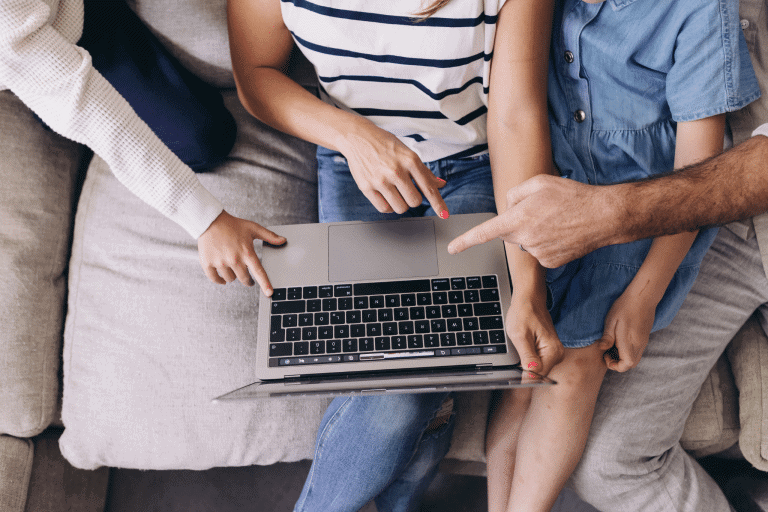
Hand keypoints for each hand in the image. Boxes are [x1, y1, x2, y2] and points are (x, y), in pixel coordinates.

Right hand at [197, 210, 285, 294]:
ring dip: (232, 276)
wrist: (210, 221)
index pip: (259, 272)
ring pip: (230, 279)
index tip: (269, 293)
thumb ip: (269, 236)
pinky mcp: (207, 263)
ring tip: (232, 267)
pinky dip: (219, 280)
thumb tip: (283, 240)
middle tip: (248, 278)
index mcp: (246, 252)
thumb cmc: (233, 224)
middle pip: (244, 279)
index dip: (265, 284)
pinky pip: (215, 279)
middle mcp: (234, 259)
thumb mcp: (253, 228)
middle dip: (247, 280)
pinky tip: (222, 276)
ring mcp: (220, 262)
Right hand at [339, 121, 448, 216]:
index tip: (444, 214)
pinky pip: (384, 208)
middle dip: (413, 199)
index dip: (438, 203)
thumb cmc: (385, 145)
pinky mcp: (367, 187)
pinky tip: (386, 195)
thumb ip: (424, 171)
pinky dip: (388, 206)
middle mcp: (396, 171)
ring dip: (401, 204)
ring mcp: (381, 180)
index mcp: (410, 160)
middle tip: (407, 190)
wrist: (358, 138)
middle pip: (415, 201)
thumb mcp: (408, 153)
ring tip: (395, 192)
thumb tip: (439, 184)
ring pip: (400, 208)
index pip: (428, 187)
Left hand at [447, 175, 619, 267]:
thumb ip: (515, 193)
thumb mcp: (539, 182)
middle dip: (517, 223)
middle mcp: (525, 239)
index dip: (466, 241)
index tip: (452, 249)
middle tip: (541, 211)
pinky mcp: (550, 263)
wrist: (604, 216)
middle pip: (509, 233)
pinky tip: (563, 233)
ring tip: (557, 220)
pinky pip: (540, 252)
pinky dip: (547, 243)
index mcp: (518, 218)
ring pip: (526, 242)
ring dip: (535, 232)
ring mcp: (538, 253)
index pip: (485, 233)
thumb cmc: (572, 195)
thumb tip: (508, 208)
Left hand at [506, 290, 563, 375]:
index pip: (538, 376)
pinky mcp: (548, 351)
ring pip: (536, 368)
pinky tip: (522, 347)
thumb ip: (527, 357)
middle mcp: (557, 355)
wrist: (529, 299)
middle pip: (538, 373)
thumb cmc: (524, 312)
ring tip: (519, 346)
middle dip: (524, 368)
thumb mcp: (520, 335)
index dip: (523, 375)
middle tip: (515, 352)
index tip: (512, 370)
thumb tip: (531, 377)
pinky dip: (527, 358)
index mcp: (553, 352)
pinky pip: (536, 361)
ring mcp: (553, 353)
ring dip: (525, 362)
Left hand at [598, 291, 655, 371]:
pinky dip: (628, 350)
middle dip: (618, 363)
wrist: (642, 297)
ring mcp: (644, 341)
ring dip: (623, 356)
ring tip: (612, 344)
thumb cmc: (624, 307)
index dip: (615, 366)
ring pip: (635, 357)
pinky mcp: (645, 336)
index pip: (627, 365)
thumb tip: (602, 348)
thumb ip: (608, 337)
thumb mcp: (611, 321)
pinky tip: (620, 339)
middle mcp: (639, 344)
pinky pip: (637, 350)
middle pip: (631, 364)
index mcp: (630, 342)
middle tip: (607, 352)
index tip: (605, 356)